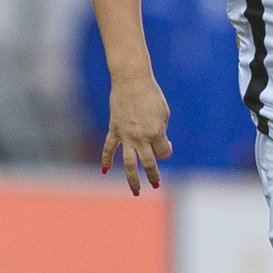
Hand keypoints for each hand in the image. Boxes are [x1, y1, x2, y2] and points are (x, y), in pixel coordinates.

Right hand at [101, 75, 172, 193]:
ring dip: (132, 179)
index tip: (165, 144)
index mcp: (155, 133)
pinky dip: (106, 160)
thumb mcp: (163, 114)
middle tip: (155, 185)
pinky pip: (109, 148)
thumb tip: (156, 145)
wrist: (131, 81)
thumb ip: (160, 132)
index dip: (166, 150)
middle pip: (148, 164)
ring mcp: (126, 135)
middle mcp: (140, 137)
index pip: (164, 152)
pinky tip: (106, 171)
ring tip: (136, 191)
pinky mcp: (114, 130)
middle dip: (153, 176)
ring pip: (129, 163)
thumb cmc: (151, 96)